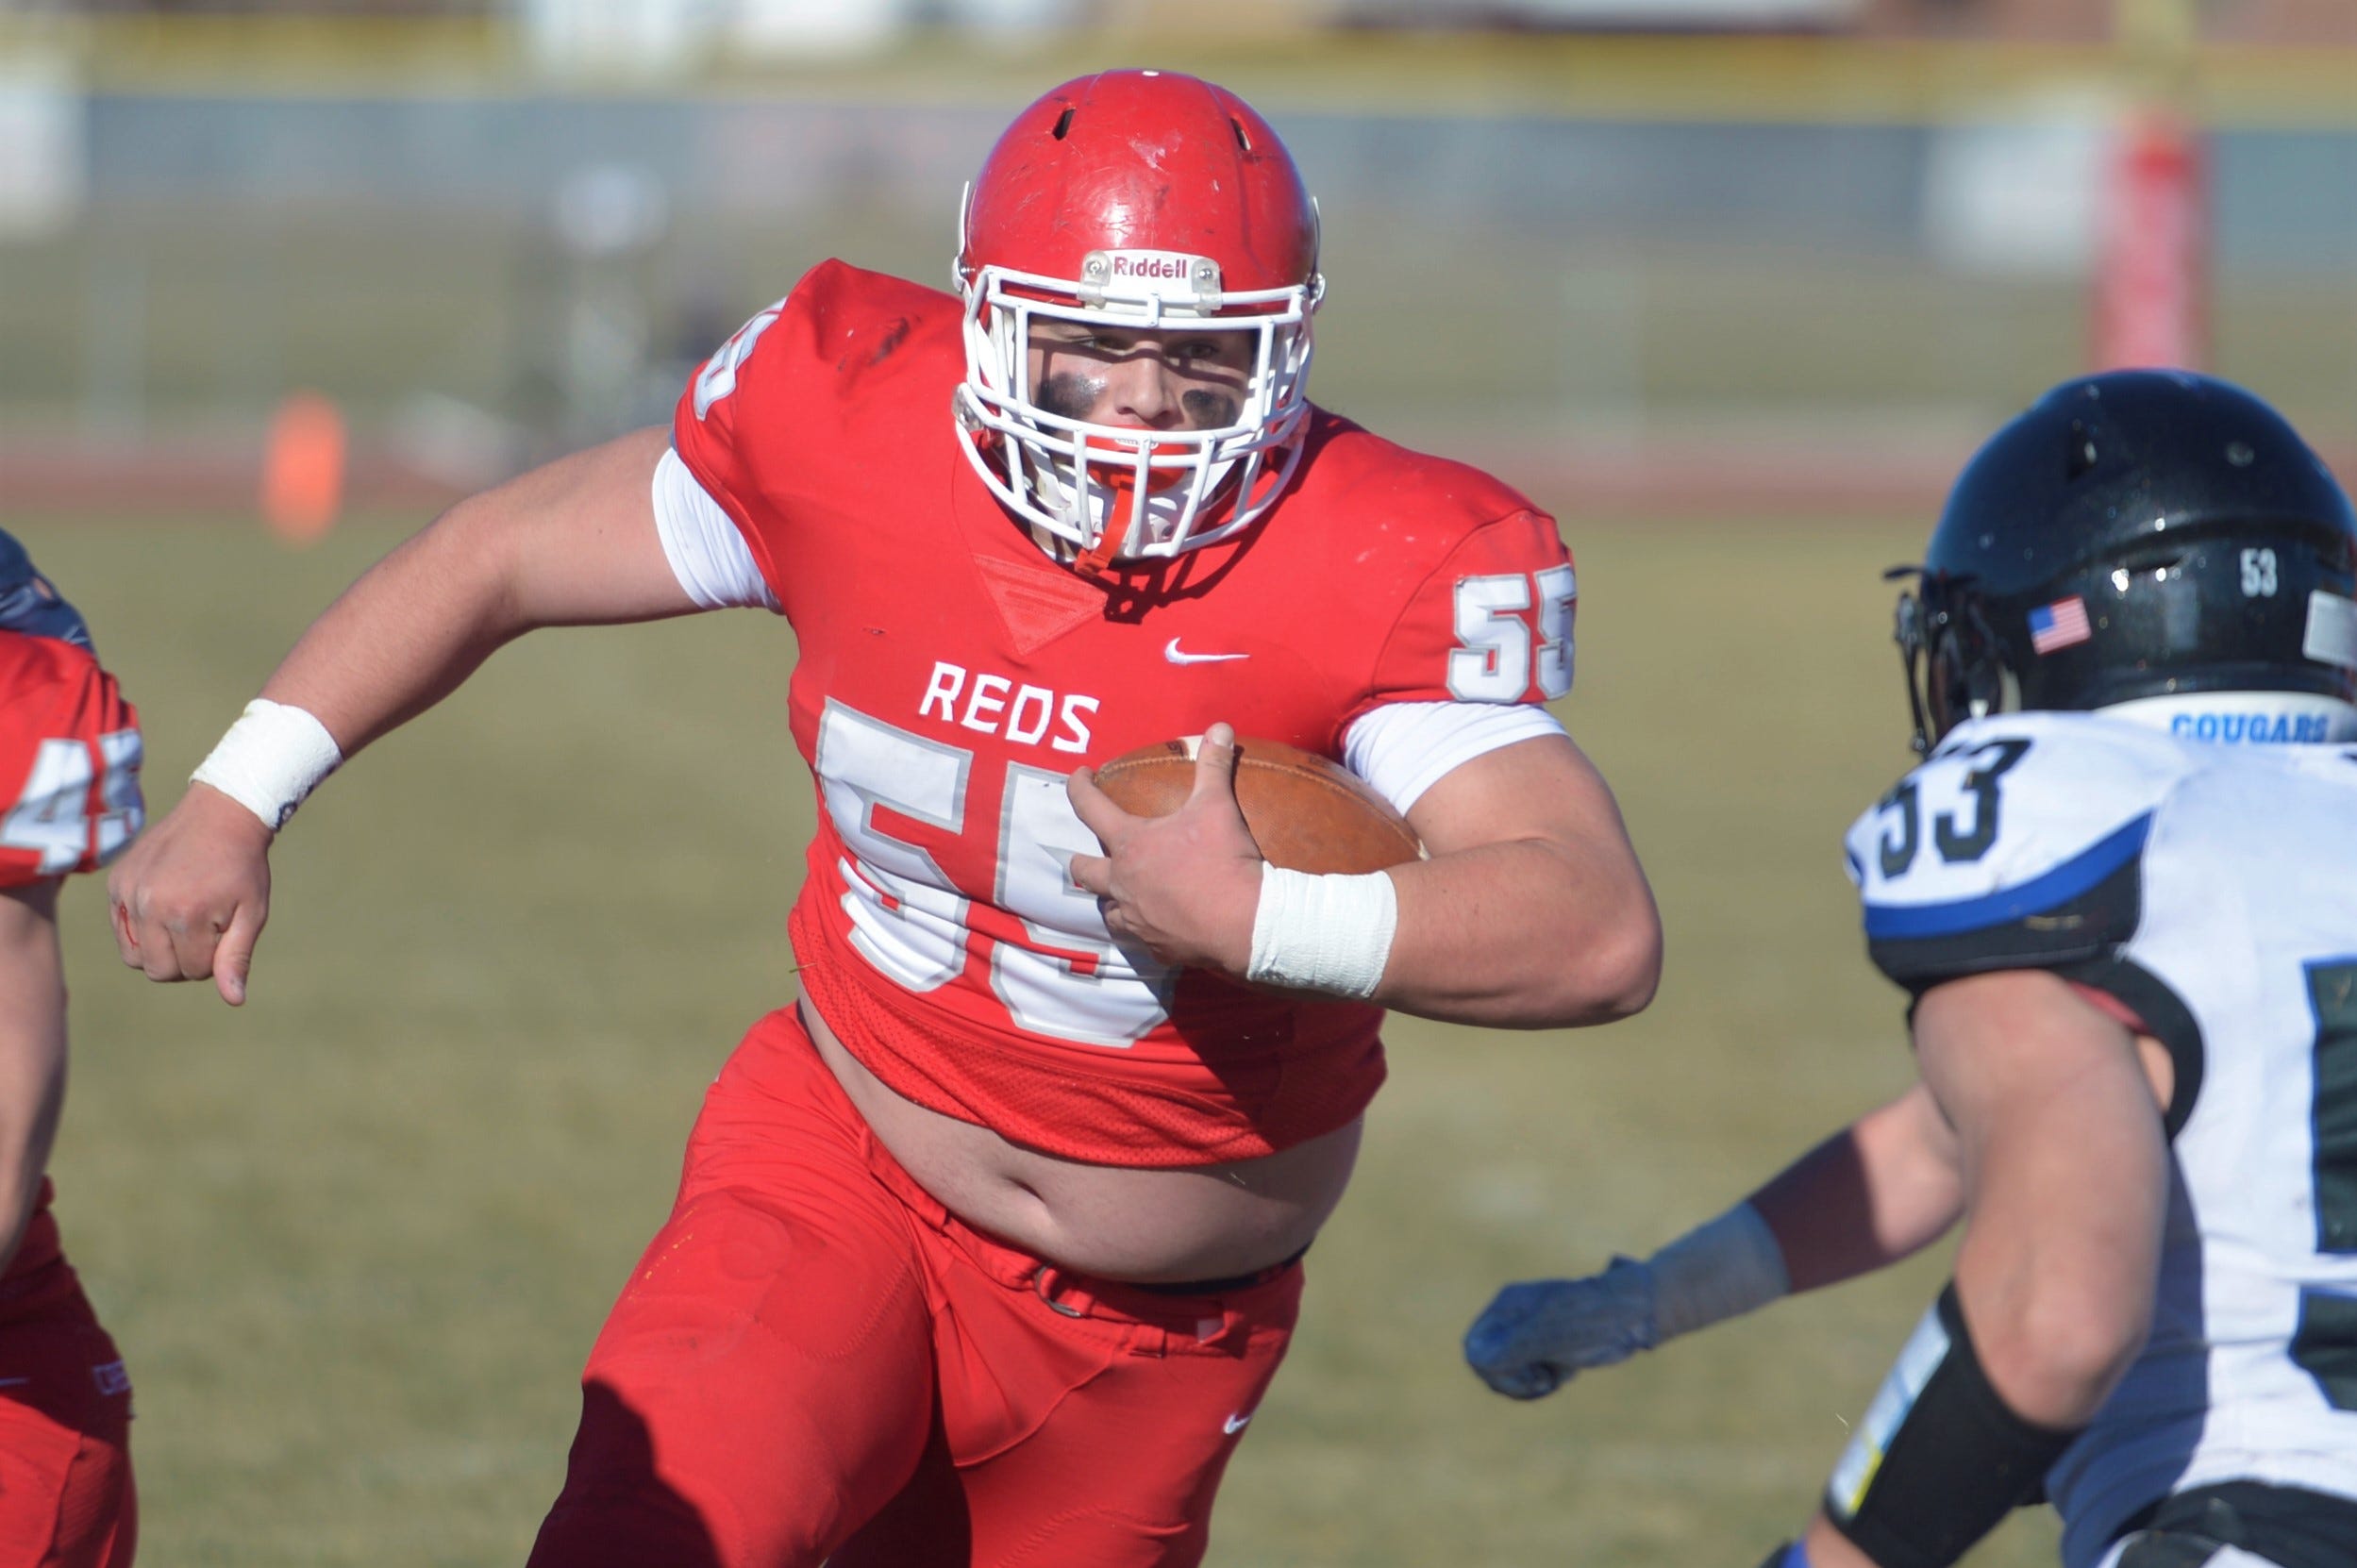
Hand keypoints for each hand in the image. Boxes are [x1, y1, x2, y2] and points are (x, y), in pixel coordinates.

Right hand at [106, 783, 275, 1005]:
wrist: (220, 815)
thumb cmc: (243, 868)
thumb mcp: (252, 912)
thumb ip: (237, 957)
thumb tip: (234, 1000)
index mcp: (186, 916)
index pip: (192, 971)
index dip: (213, 960)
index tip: (224, 932)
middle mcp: (150, 906)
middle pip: (158, 969)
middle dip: (184, 961)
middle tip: (205, 932)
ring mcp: (128, 893)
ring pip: (134, 956)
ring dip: (159, 949)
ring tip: (183, 924)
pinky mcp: (116, 883)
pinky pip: (120, 929)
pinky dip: (140, 930)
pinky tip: (163, 910)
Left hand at [1067, 722, 1263, 975]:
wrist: (1245, 923)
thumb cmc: (1224, 860)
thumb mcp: (1218, 806)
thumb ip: (1214, 764)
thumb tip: (1220, 727)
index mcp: (1131, 844)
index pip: (1089, 807)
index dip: (1078, 787)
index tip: (1078, 776)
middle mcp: (1122, 883)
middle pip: (1083, 871)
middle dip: (1080, 859)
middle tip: (1088, 853)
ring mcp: (1135, 918)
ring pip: (1105, 909)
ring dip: (1108, 898)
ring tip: (1119, 892)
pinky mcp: (1153, 946)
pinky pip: (1136, 936)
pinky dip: (1139, 927)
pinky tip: (1153, 923)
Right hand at [1462, 1257, 1658, 1398]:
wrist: (1635, 1314)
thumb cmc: (1592, 1319)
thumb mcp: (1547, 1335)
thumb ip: (1510, 1347)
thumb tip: (1477, 1361)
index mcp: (1508, 1308)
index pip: (1475, 1346)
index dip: (1493, 1370)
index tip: (1527, 1376)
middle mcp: (1515, 1321)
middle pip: (1488, 1364)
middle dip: (1511, 1381)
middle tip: (1543, 1382)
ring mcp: (1532, 1336)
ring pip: (1509, 1374)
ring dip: (1527, 1386)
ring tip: (1553, 1379)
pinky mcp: (1550, 1350)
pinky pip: (1530, 1377)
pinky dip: (1543, 1384)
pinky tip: (1564, 1375)